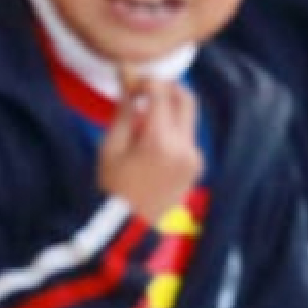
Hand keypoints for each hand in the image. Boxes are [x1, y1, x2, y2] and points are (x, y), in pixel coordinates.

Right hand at [98, 72, 201, 223]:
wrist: (131, 228)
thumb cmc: (112, 187)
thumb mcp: (111, 147)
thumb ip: (125, 112)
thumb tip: (129, 82)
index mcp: (161, 140)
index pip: (162, 93)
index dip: (146, 80)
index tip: (130, 79)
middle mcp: (185, 146)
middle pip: (186, 99)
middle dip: (166, 87)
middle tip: (143, 89)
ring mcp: (195, 157)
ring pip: (187, 117)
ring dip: (168, 109)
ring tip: (140, 119)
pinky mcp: (197, 165)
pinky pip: (187, 136)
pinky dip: (172, 128)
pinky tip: (149, 140)